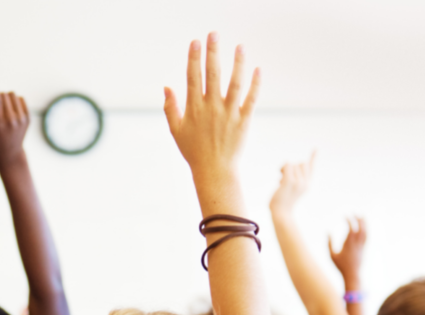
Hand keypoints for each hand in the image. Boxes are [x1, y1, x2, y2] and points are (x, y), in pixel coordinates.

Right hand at [0, 77, 29, 165]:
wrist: (9, 152)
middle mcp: (11, 121)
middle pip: (3, 95)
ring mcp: (21, 120)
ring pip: (12, 94)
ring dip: (5, 97)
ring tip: (1, 107)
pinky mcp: (28, 118)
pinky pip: (20, 98)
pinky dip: (14, 100)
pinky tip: (10, 110)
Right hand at [164, 33, 259, 179]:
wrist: (214, 171)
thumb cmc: (193, 151)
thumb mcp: (176, 130)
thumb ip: (170, 108)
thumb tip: (166, 87)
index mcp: (194, 109)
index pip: (193, 77)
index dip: (194, 58)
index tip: (196, 42)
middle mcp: (211, 108)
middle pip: (213, 74)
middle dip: (212, 52)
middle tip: (213, 34)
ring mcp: (229, 113)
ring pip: (235, 82)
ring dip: (238, 63)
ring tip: (240, 46)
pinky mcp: (244, 120)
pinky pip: (251, 98)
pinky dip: (255, 83)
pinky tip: (257, 68)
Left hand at [270, 152, 315, 215]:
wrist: (281, 213)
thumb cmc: (283, 203)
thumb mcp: (289, 190)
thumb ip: (291, 180)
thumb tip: (285, 170)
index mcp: (307, 184)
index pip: (311, 168)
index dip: (312, 158)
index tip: (315, 149)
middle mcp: (305, 182)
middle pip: (301, 163)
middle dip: (292, 166)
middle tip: (283, 175)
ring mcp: (298, 182)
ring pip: (293, 164)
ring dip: (284, 169)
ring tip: (281, 180)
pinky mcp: (290, 181)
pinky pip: (287, 166)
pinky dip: (282, 168)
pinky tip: (279, 178)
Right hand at [329, 217, 366, 287]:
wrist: (352, 274)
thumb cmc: (340, 265)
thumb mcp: (332, 255)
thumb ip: (329, 243)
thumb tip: (328, 232)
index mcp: (349, 244)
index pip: (351, 229)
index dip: (349, 221)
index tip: (345, 215)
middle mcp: (357, 244)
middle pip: (360, 228)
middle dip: (358, 219)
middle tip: (355, 212)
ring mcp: (361, 246)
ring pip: (365, 232)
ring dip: (364, 223)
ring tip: (362, 215)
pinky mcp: (363, 248)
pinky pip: (366, 236)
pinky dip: (366, 229)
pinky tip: (364, 226)